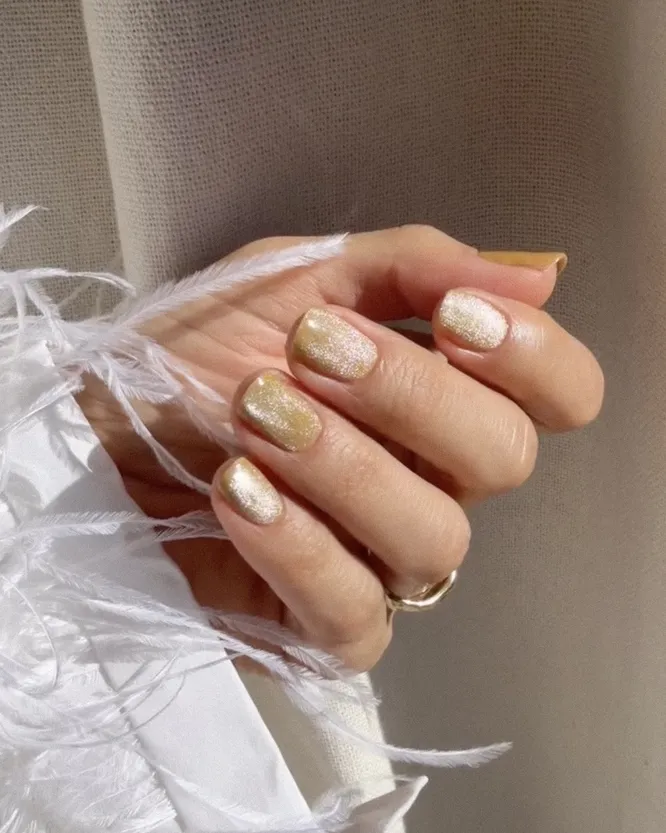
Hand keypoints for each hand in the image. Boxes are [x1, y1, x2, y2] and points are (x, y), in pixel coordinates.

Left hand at [83, 226, 602, 669]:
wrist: (99, 426)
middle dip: (412, 394)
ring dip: (344, 463)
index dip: (532, 358)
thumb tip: (541, 277)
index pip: (560, 396)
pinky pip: (355, 612)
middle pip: (504, 458)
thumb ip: (413, 267)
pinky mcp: (322, 627)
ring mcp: (382, 561)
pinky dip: (299, 544)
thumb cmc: (199, 351)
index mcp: (440, 399)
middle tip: (315, 352)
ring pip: (435, 537)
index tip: (455, 317)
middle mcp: (431, 482)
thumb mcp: (299, 280)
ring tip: (255, 411)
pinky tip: (239, 489)